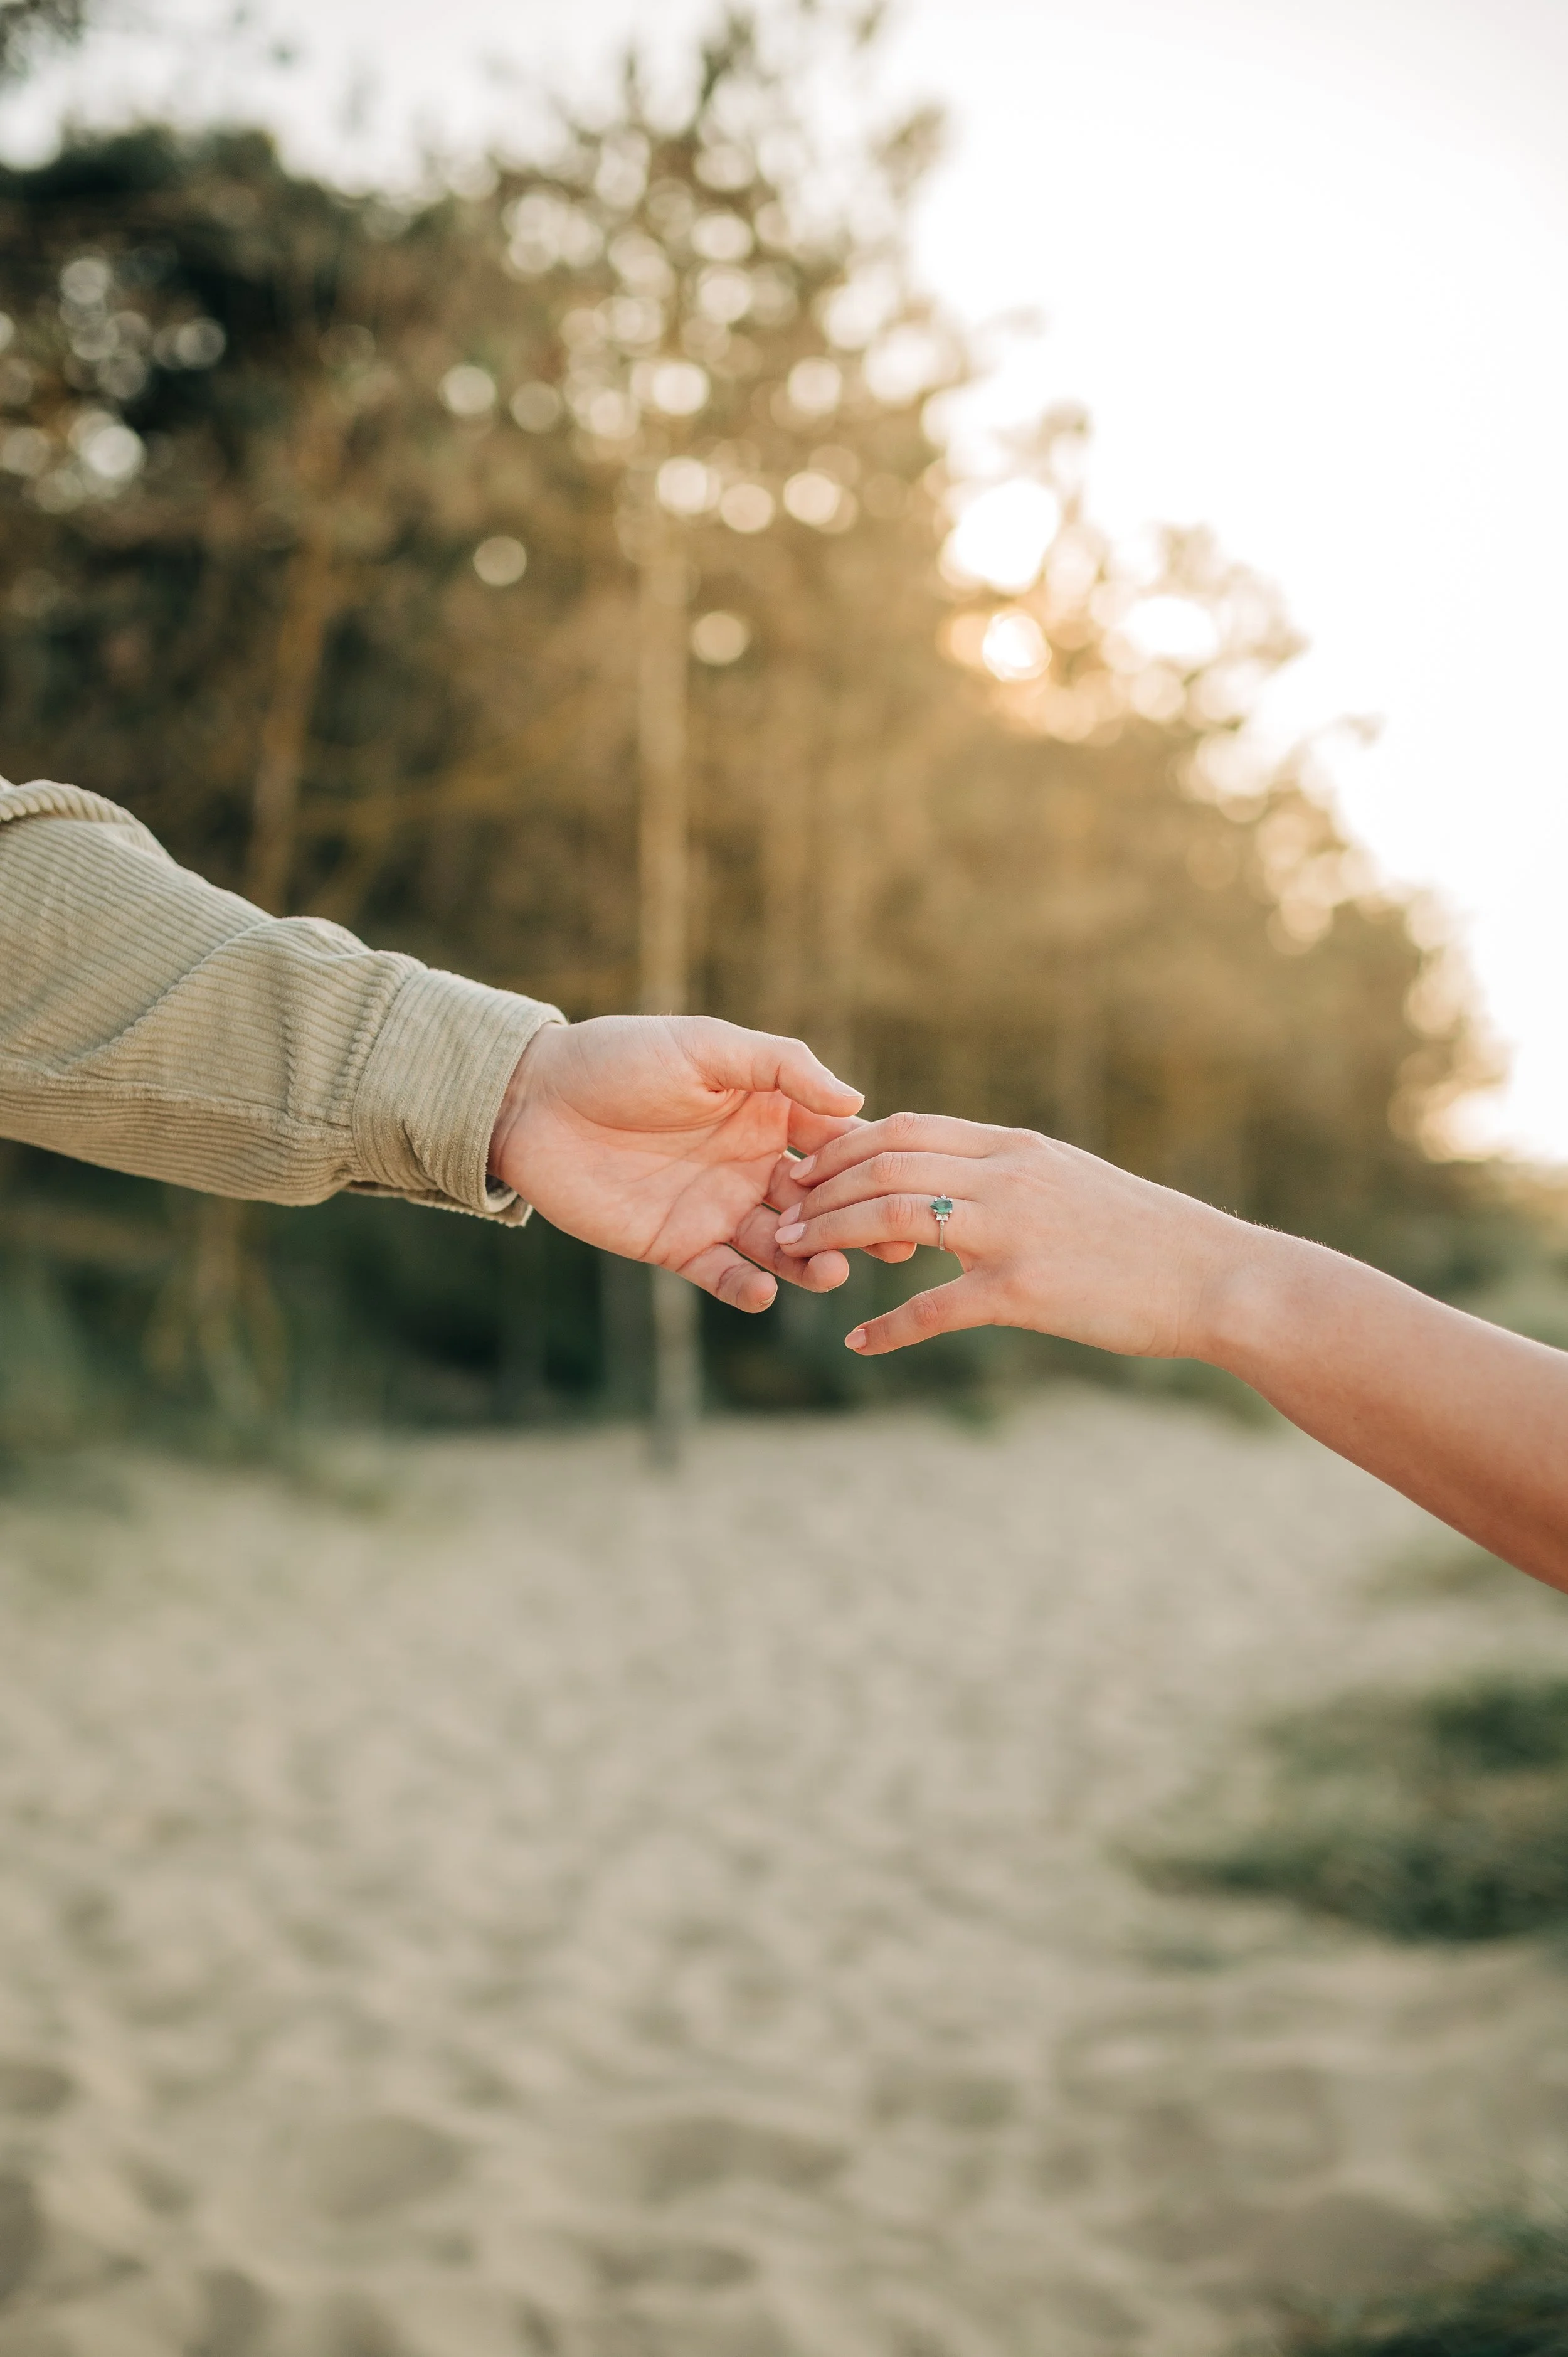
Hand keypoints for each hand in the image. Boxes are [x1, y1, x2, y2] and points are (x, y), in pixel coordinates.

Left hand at [489, 1015, 872, 1311]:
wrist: (533, 1101)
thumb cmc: (619, 1058)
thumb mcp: (706, 1045)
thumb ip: (781, 1066)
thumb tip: (856, 1099)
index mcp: (768, 1114)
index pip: (835, 1144)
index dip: (869, 1166)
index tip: (905, 1185)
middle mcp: (752, 1166)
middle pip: (820, 1205)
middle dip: (854, 1226)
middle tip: (889, 1247)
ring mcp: (718, 1209)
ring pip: (781, 1246)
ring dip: (809, 1262)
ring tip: (829, 1272)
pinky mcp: (677, 1246)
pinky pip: (724, 1275)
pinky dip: (747, 1287)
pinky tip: (764, 1289)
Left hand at [770, 1112, 1242, 1354]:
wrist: (1213, 1276)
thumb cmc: (1143, 1236)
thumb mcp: (1070, 1181)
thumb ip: (1007, 1174)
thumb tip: (952, 1179)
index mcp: (1015, 1147)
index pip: (906, 1128)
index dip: (843, 1146)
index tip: (809, 1169)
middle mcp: (1006, 1177)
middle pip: (883, 1164)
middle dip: (822, 1188)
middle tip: (785, 1212)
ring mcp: (1012, 1232)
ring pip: (892, 1219)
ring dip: (834, 1236)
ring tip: (798, 1256)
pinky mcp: (1023, 1293)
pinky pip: (934, 1309)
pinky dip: (888, 1328)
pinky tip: (860, 1343)